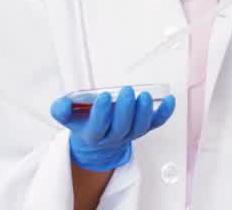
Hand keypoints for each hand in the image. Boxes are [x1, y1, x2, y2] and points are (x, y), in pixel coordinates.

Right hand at [49, 86, 175, 171]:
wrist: (97, 141)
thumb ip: (61, 110)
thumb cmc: (84, 122)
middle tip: (126, 91)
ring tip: (144, 95)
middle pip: (121, 128)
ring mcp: (130, 134)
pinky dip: (165, 113)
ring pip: (139, 128)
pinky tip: (170, 100)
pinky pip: (156, 123)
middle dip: (125, 110)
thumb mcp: (68, 116)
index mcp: (93, 135)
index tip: (102, 97)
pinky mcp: (144, 128)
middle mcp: (112, 138)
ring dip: (143, 112)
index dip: (100, 113)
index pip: (97, 127)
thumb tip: (62, 104)